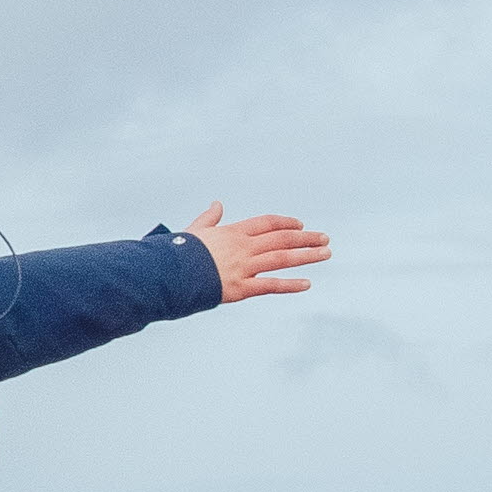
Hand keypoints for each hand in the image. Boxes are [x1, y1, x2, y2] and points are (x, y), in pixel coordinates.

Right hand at [184, 201, 328, 301]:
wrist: (165, 274)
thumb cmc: (175, 253)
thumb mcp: (193, 231)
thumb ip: (209, 219)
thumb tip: (217, 203)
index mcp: (231, 232)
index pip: (266, 223)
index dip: (286, 223)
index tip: (301, 225)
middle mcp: (242, 247)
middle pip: (282, 238)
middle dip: (306, 238)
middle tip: (325, 239)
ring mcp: (243, 267)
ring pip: (282, 258)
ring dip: (306, 255)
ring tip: (326, 254)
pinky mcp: (240, 288)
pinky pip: (270, 286)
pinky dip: (290, 285)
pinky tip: (307, 284)